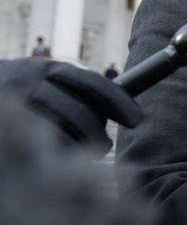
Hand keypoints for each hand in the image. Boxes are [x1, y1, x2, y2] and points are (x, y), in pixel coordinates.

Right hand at [0, 58, 141, 154]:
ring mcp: (11, 102)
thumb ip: (71, 96)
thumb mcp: (39, 86)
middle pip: (78, 111)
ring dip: (73, 148)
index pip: (92, 82)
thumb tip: (118, 119)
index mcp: (47, 69)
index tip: (136, 119)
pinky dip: (48, 154)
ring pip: (57, 133)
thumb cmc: (10, 97)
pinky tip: (47, 156)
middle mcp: (28, 79)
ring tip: (72, 155)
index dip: (118, 101)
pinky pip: (35, 148)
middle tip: (104, 145)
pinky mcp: (2, 124)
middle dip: (96, 132)